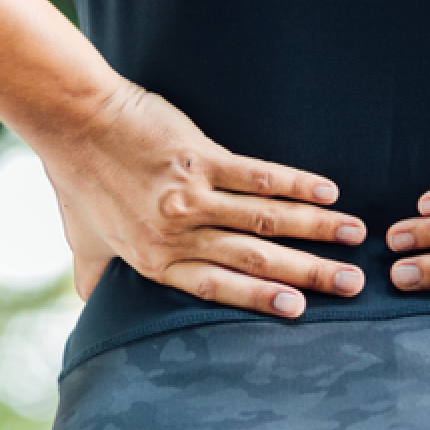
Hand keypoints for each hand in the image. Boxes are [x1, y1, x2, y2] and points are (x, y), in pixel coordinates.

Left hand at [38, 80, 368, 316]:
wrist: (74, 120)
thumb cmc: (78, 178)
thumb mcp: (84, 240)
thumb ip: (97, 277)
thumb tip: (92, 306)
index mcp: (154, 260)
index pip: (218, 287)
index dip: (262, 298)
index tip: (302, 309)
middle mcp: (177, 234)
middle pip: (255, 259)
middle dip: (310, 272)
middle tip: (354, 281)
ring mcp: (191, 196)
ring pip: (266, 220)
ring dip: (316, 229)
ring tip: (355, 234)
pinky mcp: (200, 158)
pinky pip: (258, 177)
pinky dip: (296, 184)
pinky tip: (327, 190)